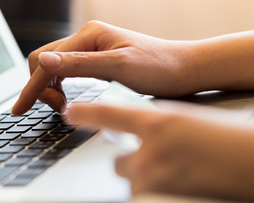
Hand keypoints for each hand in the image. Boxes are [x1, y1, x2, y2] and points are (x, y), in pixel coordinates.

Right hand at [12, 21, 198, 114]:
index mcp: (89, 35)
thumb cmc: (158, 68)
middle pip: (44, 61)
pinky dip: (60, 85)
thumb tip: (43, 62)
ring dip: (49, 86)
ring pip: (54, 66)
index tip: (20, 110)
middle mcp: (86, 38)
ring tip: (61, 105)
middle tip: (55, 108)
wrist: (183, 69)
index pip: (46, 62)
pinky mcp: (96, 59)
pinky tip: (67, 96)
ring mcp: (91, 48)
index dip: (31, 88)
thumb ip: (79, 64)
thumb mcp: (118, 67)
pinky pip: (68, 70)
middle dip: (40, 86)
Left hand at [65, 101, 253, 200]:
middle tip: (151, 155)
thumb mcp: (185, 119)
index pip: (110, 115)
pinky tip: (175, 180)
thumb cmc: (224, 137)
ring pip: (131, 180)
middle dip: (129, 161)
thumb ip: (155, 122)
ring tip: (170, 169)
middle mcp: (153, 151)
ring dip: (143, 176)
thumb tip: (136, 125)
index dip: (86, 113)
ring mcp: (156, 178)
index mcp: (159, 123)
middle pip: (118, 162)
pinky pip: (142, 193)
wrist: (251, 160)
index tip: (70, 112)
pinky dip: (153, 188)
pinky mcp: (161, 197)